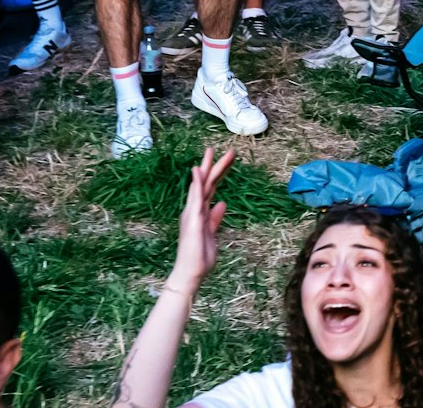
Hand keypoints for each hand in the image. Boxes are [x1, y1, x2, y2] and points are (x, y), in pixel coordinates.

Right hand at [168, 147, 235, 290]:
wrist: (191, 272)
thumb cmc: (200, 256)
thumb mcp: (213, 234)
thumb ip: (216, 218)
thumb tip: (222, 203)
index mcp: (201, 212)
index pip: (212, 188)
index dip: (220, 173)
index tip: (229, 159)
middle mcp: (195, 209)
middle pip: (208, 183)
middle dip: (217, 165)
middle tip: (230, 150)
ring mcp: (192, 213)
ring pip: (201, 186)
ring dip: (207, 168)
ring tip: (212, 151)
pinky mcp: (192, 219)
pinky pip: (194, 198)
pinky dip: (196, 184)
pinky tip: (197, 171)